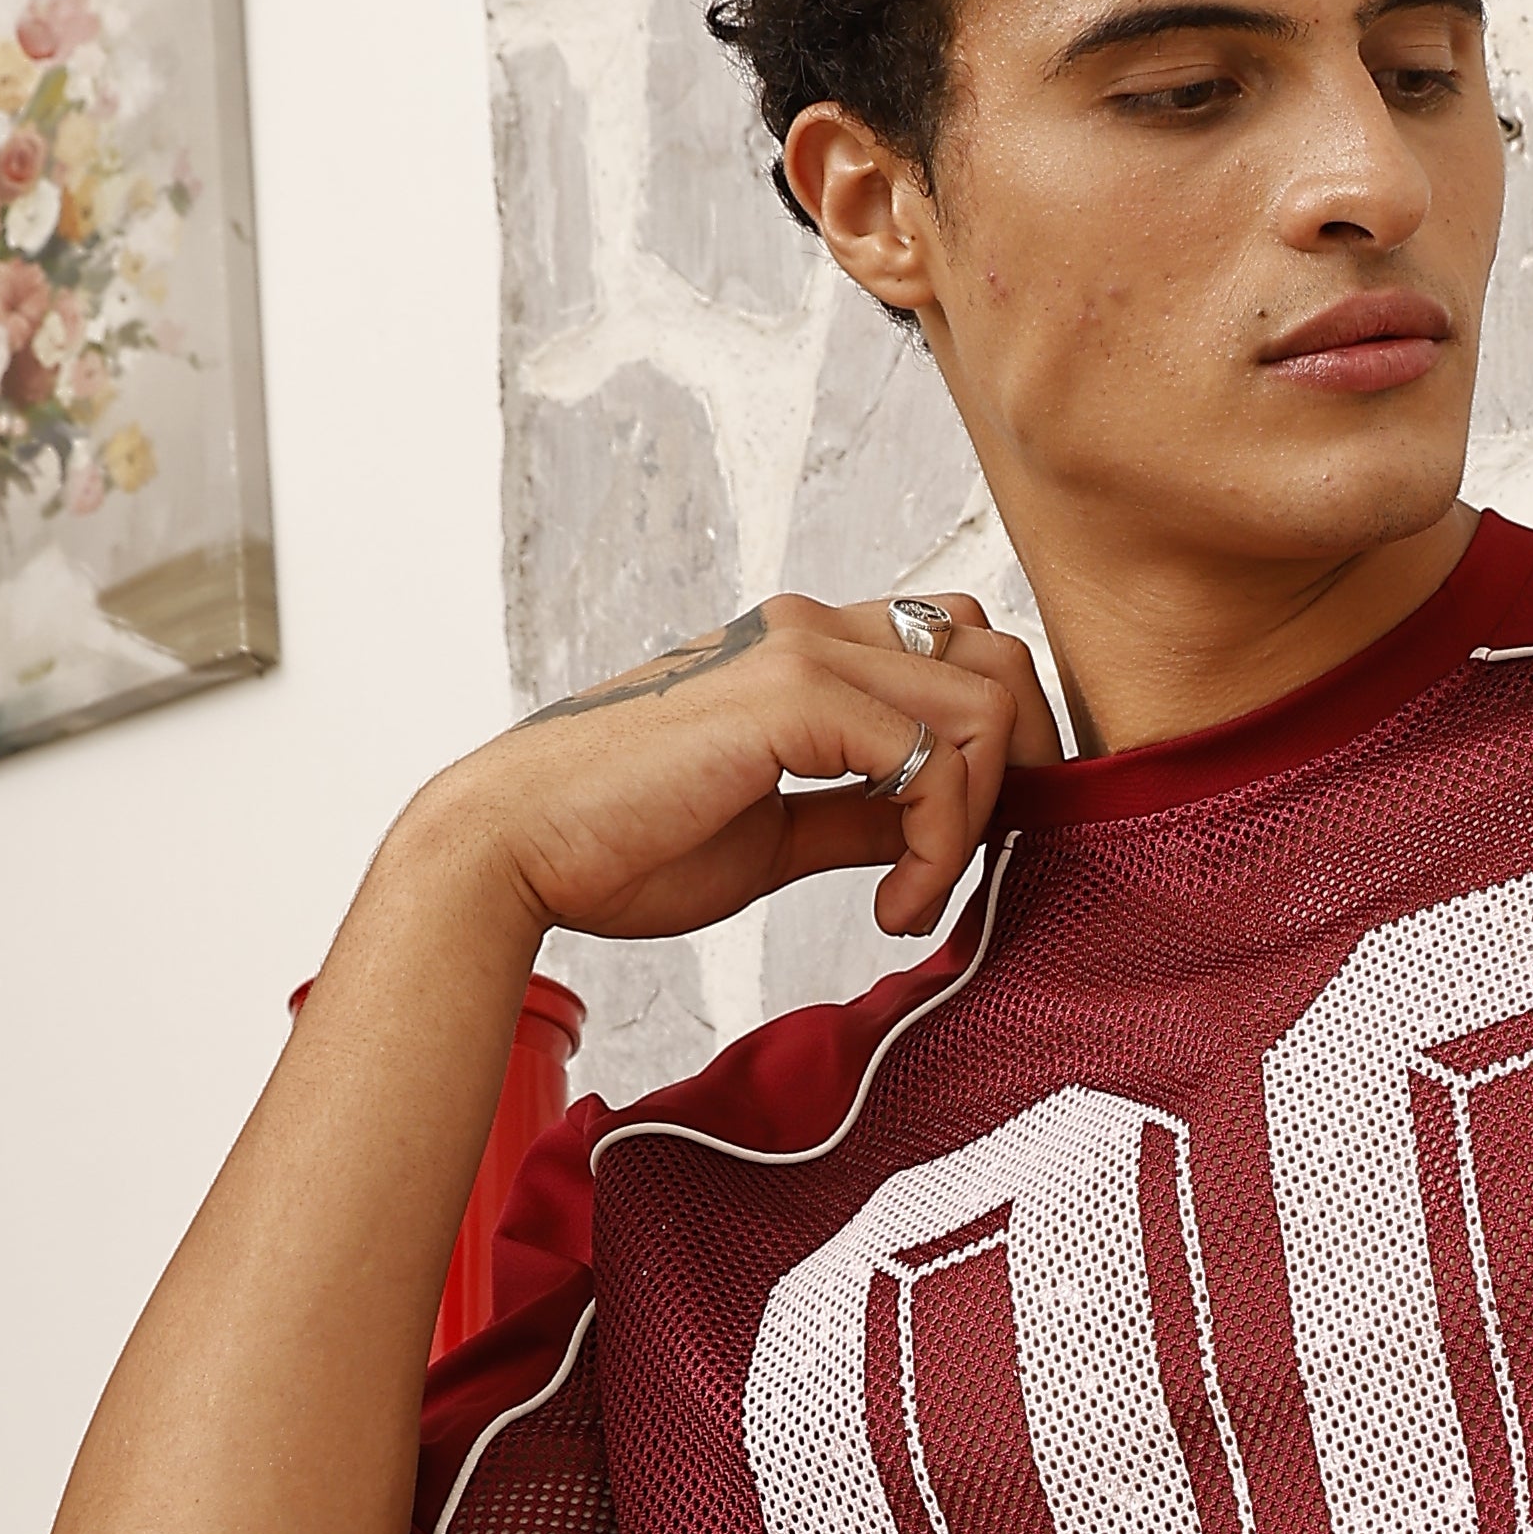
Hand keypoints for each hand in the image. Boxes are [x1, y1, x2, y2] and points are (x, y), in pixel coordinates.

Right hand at [414, 590, 1061, 955]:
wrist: (512, 849)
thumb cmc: (619, 846)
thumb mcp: (774, 834)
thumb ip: (857, 816)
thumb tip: (932, 828)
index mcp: (804, 646)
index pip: (960, 647)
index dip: (995, 743)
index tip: (962, 846)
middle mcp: (812, 627)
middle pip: (999, 655)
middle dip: (1020, 769)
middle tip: (971, 866)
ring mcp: (803, 650)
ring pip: (986, 699)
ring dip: (978, 816)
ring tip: (913, 898)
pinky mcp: (791, 697)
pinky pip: (933, 758)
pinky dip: (939, 845)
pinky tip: (892, 906)